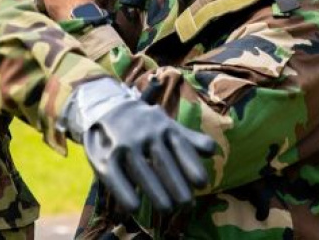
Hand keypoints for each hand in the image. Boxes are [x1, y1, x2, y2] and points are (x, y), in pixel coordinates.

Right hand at [83, 95, 214, 211]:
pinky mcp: (106, 156)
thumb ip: (188, 140)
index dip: (191, 165)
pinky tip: (134, 207)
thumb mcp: (167, 125)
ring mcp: (125, 144)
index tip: (203, 183)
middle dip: (176, 184)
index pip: (180, 146)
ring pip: (141, 170)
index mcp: (164, 127)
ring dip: (155, 191)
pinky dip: (124, 192)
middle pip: (163, 161)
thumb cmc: (145, 124)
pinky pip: (115, 176)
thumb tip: (212, 150)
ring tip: (168, 210)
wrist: (107, 107)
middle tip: (188, 205)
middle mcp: (146, 134)